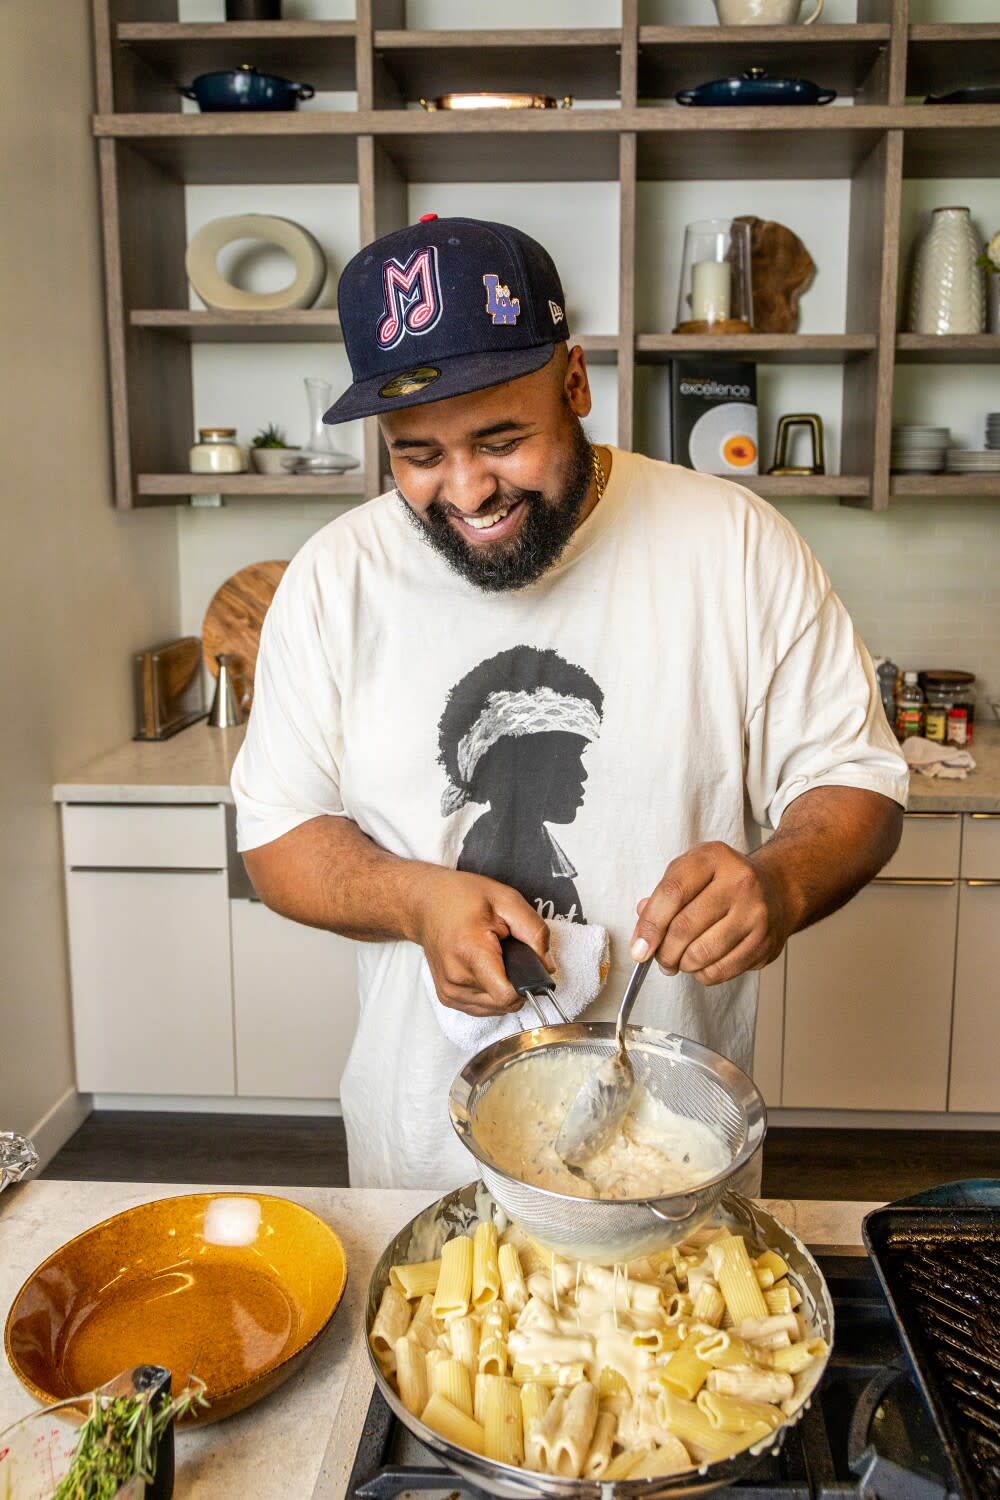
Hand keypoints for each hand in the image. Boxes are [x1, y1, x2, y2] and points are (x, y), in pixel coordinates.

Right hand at [409, 867, 553, 1016]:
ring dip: (502, 989)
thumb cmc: (460, 897)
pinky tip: (485, 970)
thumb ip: (534, 931)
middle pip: (504, 1003)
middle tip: (508, 954)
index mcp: (471, 952)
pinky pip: (481, 1007)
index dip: (527, 984)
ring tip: (494, 959)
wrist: (424, 903)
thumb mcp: (506, 900)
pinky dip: (490, 993)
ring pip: (494, 1009)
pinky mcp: (447, 997)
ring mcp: (449, 991)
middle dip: (515, 982)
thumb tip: (547, 965)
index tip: (529, 966)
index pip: (507, 996)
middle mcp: (456, 978)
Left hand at [629, 842, 790, 985]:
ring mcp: (755, 913)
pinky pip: (721, 971)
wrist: (777, 888)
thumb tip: (643, 934)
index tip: (638, 949)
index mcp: (714, 858)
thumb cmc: (724, 881)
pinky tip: (702, 964)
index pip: (672, 893)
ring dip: (682, 965)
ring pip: (701, 954)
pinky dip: (703, 974)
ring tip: (680, 961)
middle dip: (664, 952)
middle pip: (684, 928)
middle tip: (659, 959)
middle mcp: (739, 882)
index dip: (649, 925)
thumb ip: (663, 897)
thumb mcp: (692, 872)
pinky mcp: (764, 942)